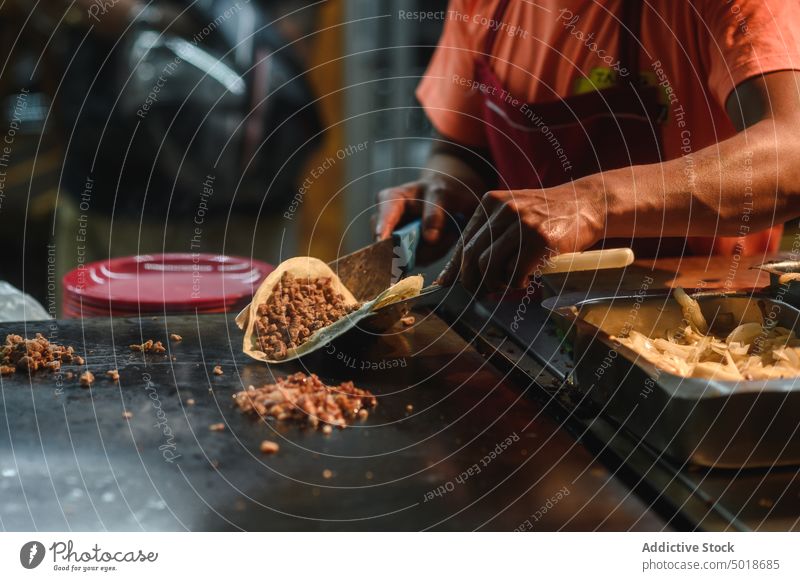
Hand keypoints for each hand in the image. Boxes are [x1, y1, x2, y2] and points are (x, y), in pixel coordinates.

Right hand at [374, 174, 478, 263]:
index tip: (384, 241)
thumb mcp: (440, 195)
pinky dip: (435, 253)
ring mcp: (395, 240)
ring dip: (432, 250)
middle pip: (392, 244)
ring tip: (449, 233)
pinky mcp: (406, 252)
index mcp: (389, 200)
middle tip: (447, 236)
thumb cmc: (439, 191)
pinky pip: (419, 261)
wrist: (447, 199)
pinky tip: (444, 240)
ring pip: (408, 257)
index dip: (382, 230)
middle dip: (419, 246)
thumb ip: (434, 214)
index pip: (383, 217)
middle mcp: (387, 223)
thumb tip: (430, 238)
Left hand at [437, 185, 604, 291]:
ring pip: (490, 266)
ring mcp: (523, 224)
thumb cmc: (546, 215)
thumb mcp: (513, 213)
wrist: (585, 203)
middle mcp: (504, 210)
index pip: (464, 240)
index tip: (446, 283)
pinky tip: (524, 280)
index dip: (454, 267)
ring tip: (504, 285)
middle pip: (472, 256)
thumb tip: (460, 270)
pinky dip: (516, 283)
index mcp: (491, 202)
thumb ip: (489, 234)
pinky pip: (515, 273)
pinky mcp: (541, 240)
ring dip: (494, 283)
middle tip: (479, 291)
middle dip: (471, 280)